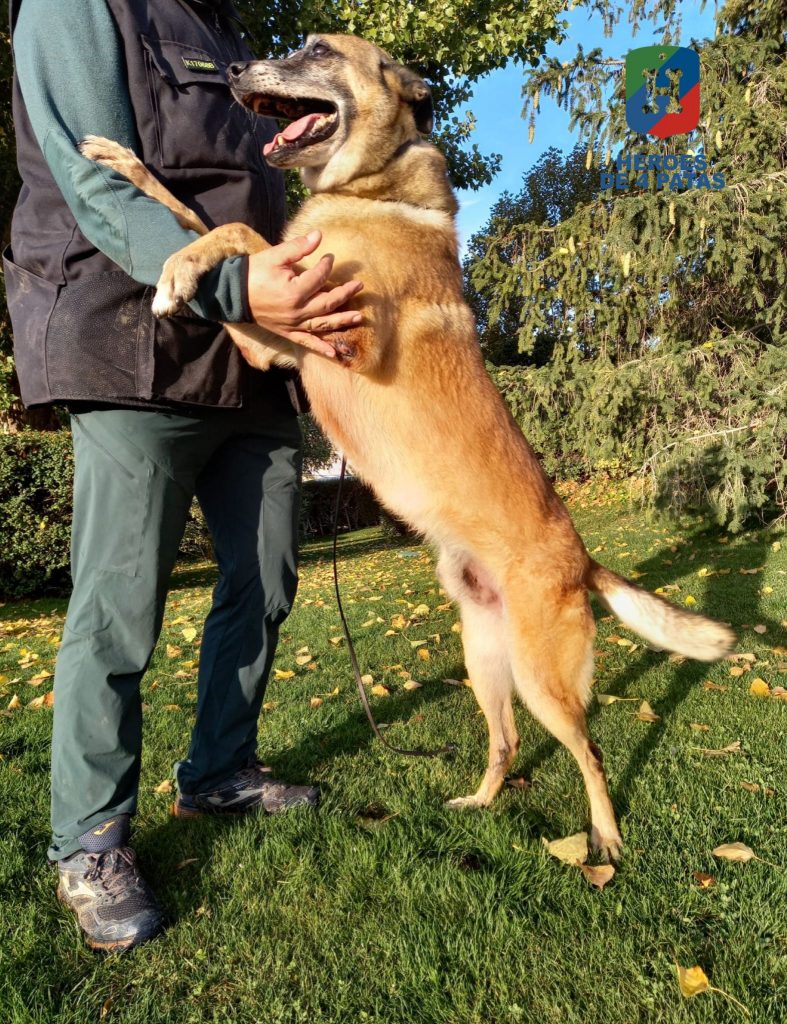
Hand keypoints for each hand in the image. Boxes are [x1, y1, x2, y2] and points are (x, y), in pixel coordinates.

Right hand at [247, 229, 362, 356]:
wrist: (234, 294)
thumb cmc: (254, 272)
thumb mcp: (275, 256)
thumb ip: (298, 247)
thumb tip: (319, 235)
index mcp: (294, 291)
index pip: (319, 278)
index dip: (327, 265)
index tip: (330, 257)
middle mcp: (296, 311)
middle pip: (327, 303)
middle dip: (345, 294)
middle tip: (359, 286)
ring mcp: (293, 324)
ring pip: (322, 324)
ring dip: (341, 321)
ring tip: (359, 317)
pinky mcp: (288, 332)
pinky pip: (306, 342)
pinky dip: (320, 348)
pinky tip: (334, 354)